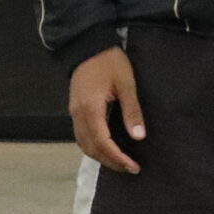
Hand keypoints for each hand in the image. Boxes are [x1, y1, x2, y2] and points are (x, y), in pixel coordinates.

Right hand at [66, 47, 142, 173]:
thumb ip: (132, 111)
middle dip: (110, 162)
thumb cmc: (110, 62)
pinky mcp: (75, 109)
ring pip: (83, 144)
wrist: (89, 45)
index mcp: (90, 109)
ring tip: (119, 162)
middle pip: (91, 148)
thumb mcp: (127, 84)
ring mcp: (74, 112)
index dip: (117, 158)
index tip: (133, 166)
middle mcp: (78, 114)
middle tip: (130, 169)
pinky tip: (107, 147)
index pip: (103, 143)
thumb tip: (138, 136)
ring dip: (100, 156)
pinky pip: (81, 135)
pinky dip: (93, 146)